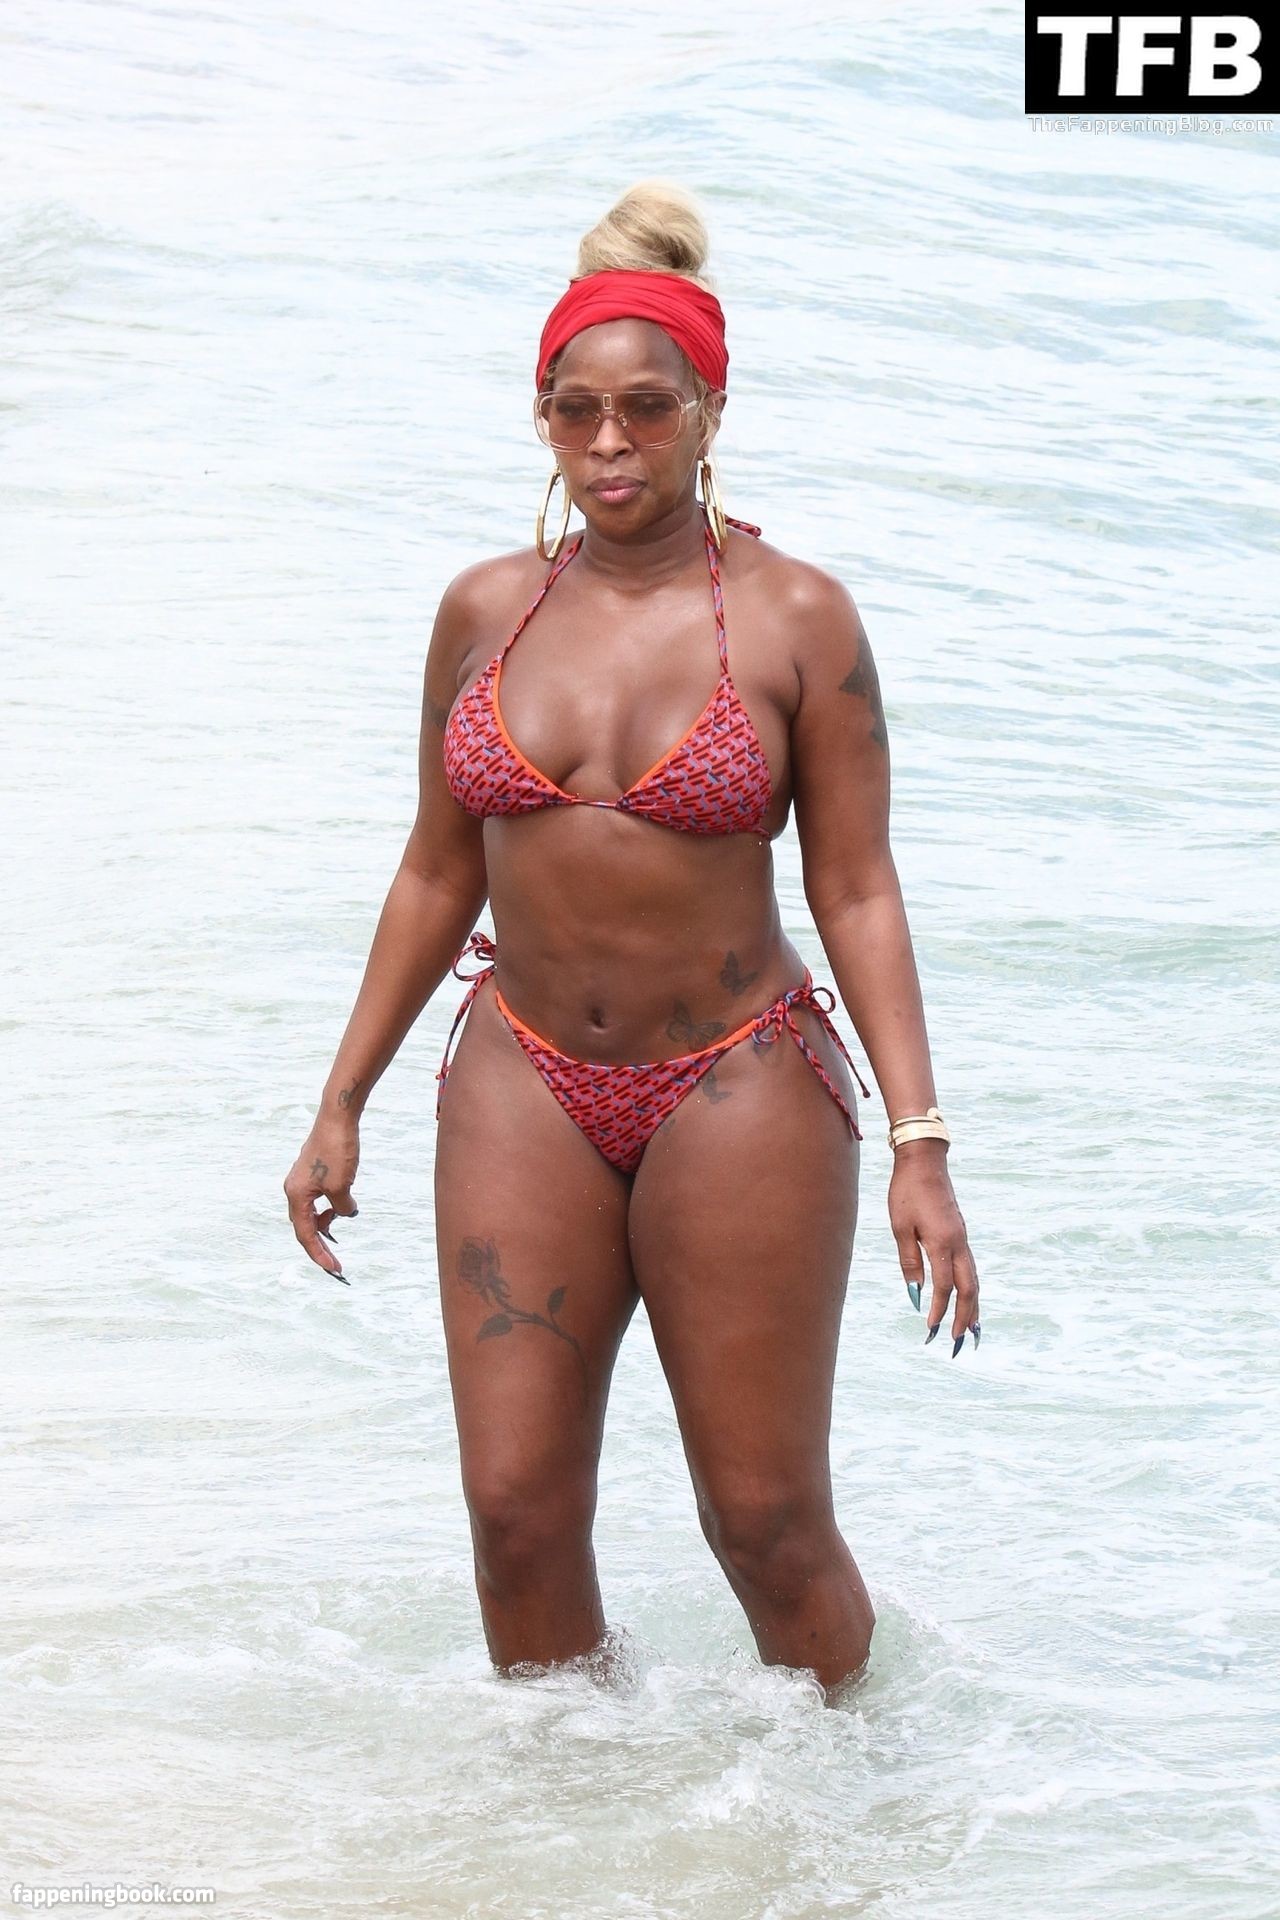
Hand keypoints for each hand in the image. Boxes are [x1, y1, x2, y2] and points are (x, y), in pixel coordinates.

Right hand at [283, 1119, 359, 1281]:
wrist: (337, 1117)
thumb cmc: (337, 1150)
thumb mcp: (343, 1187)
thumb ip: (342, 1208)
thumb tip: (345, 1213)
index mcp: (296, 1195)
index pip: (305, 1234)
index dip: (319, 1254)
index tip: (334, 1269)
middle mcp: (294, 1188)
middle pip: (304, 1226)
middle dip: (320, 1245)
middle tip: (336, 1263)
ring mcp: (302, 1179)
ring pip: (311, 1212)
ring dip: (325, 1224)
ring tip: (339, 1231)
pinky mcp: (312, 1171)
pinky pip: (317, 1198)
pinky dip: (328, 1207)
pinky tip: (341, 1207)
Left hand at [888, 1142, 980, 1353]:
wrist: (924, 1161)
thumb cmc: (906, 1192)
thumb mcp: (900, 1227)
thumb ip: (909, 1261)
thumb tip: (915, 1294)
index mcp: (943, 1242)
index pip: (943, 1286)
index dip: (938, 1309)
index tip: (930, 1329)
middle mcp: (959, 1243)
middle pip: (969, 1289)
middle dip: (966, 1317)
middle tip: (958, 1342)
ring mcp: (963, 1238)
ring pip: (974, 1280)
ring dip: (973, 1307)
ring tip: (970, 1330)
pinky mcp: (961, 1234)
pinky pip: (970, 1268)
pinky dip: (970, 1289)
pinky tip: (966, 1299)